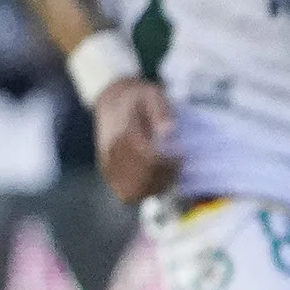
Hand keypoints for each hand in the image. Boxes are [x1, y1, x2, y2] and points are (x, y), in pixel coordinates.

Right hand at [93, 78, 180, 205]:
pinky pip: (126, 194)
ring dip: (155, 186)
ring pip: (134, 191)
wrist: (111, 100)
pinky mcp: (108, 174)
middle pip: (143, 178)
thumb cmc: (137, 98)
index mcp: (123, 132)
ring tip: (168, 172)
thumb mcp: (153, 95)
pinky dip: (144, 191)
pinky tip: (155, 178)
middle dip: (165, 175)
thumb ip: (161, 112)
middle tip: (177, 163)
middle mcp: (112, 152)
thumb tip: (169, 132)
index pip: (148, 159)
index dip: (169, 162)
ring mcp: (108, 165)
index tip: (181, 153)